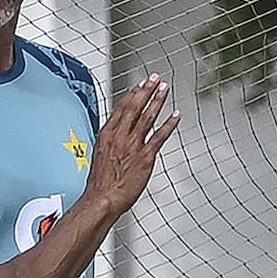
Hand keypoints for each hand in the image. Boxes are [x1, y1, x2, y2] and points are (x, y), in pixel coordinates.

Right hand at [88, 74, 179, 214]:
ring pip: (147, 117)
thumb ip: (111, 144)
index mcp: (107, 135)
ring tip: (164, 89)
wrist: (102, 199)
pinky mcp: (144, 157)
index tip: (140, 85)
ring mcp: (132, 146)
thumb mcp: (100, 157)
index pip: (121, 109)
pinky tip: (175, 116)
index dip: (132, 95)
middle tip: (155, 78)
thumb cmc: (100, 184)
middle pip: (134, 107)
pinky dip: (168, 125)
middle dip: (145, 91)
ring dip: (157, 101)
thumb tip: (117, 140)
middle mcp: (120, 137)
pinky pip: (159, 137)